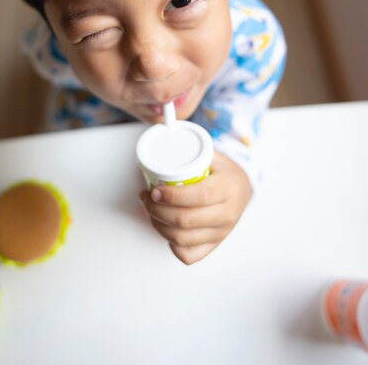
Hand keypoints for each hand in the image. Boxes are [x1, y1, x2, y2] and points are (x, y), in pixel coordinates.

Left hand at [139, 150, 251, 264]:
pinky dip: (171, 244)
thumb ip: (192, 150)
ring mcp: (221, 233)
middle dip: (157, 211)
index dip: (172, 196)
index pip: (200, 196)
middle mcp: (227, 214)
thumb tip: (163, 134)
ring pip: (182, 239)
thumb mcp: (214, 155)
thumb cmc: (223, 172)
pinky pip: (188, 255)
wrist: (242, 190)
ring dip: (158, 225)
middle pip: (186, 221)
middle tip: (146, 198)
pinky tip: (166, 227)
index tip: (155, 190)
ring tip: (150, 210)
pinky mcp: (214, 246)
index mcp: (228, 188)